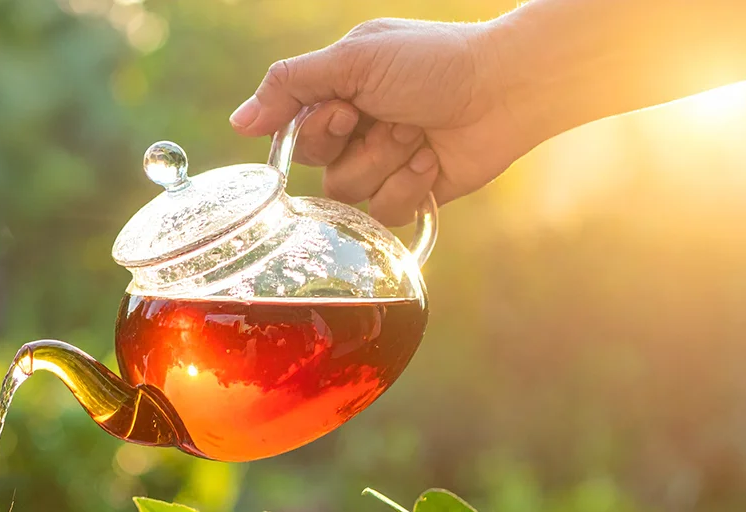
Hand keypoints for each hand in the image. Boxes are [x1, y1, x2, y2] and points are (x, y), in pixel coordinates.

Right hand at [231, 19, 527, 225]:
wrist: (507, 88)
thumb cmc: (433, 62)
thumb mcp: (353, 59)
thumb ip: (290, 85)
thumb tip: (238, 122)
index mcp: (338, 93)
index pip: (295, 134)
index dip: (318, 131)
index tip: (346, 110)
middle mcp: (357, 131)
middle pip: (321, 170)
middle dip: (359, 147)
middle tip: (394, 118)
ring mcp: (385, 165)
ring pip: (351, 197)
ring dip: (386, 163)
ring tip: (419, 136)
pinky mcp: (412, 195)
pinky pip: (383, 216)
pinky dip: (409, 188)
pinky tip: (433, 162)